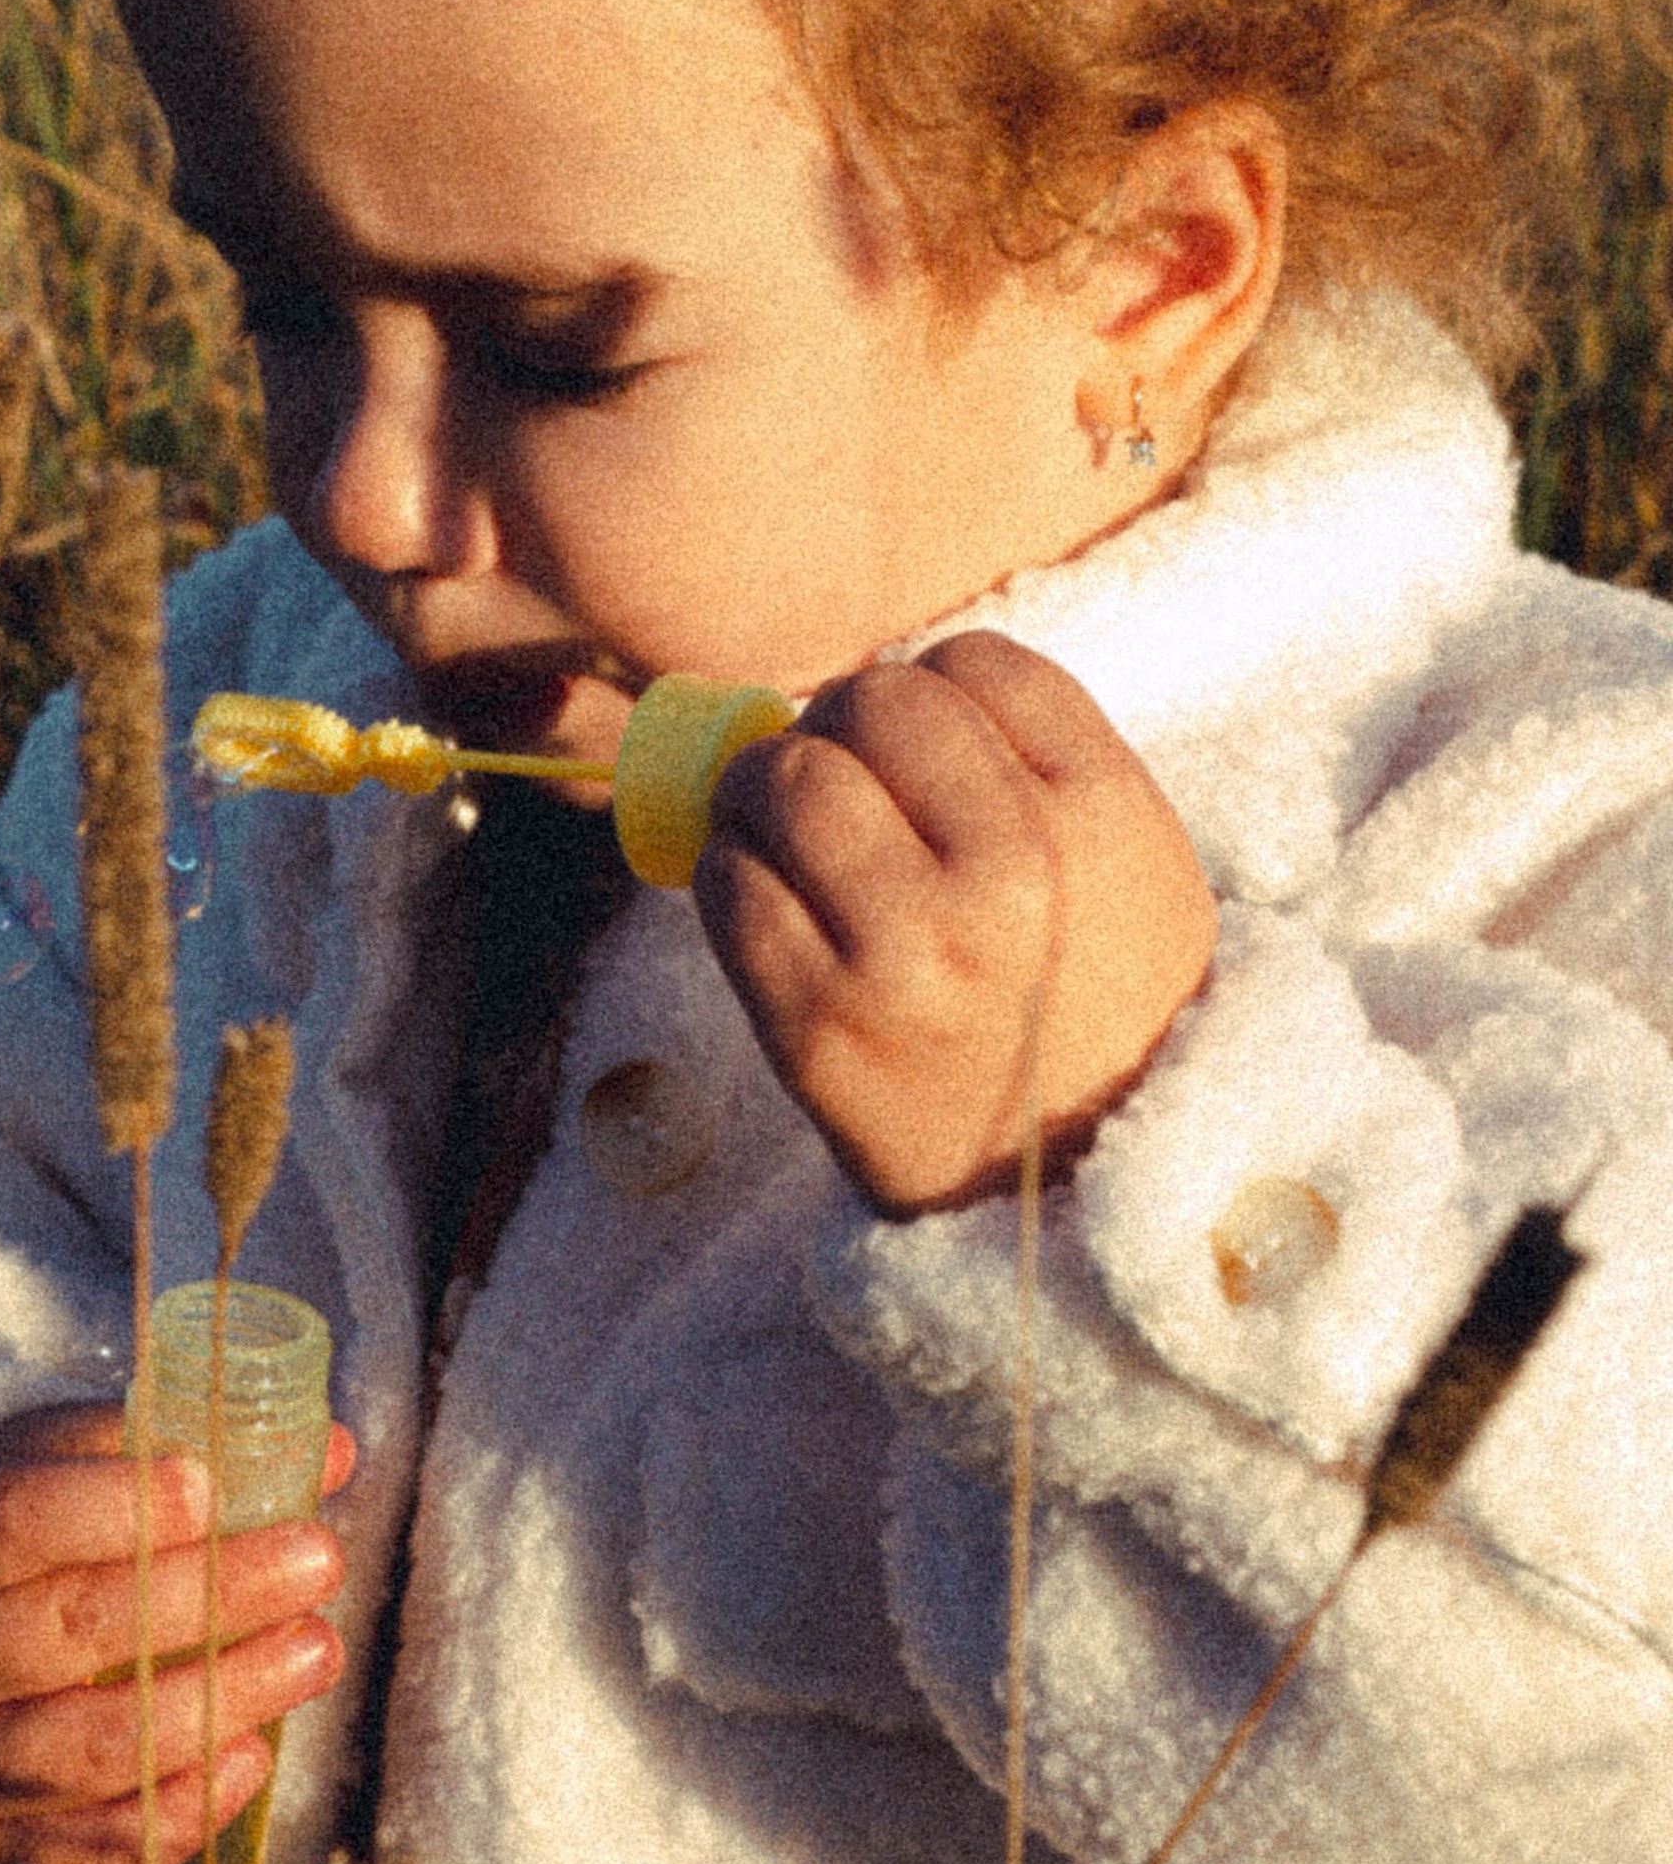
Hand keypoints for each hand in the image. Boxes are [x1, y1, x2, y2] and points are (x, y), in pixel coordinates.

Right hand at [0, 1402, 353, 1863]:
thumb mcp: (42, 1463)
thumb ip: (160, 1445)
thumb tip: (326, 1452)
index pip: (13, 1522)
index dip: (114, 1505)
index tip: (210, 1487)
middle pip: (74, 1631)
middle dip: (212, 1595)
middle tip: (318, 1560)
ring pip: (98, 1749)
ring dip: (223, 1701)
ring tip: (317, 1650)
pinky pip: (91, 1853)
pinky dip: (181, 1815)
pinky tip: (252, 1759)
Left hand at [694, 632, 1215, 1215]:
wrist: (1080, 1199)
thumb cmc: (1096, 1008)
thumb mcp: (1133, 867)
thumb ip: (1037, 762)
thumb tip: (872, 687)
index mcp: (1103, 818)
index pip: (975, 664)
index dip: (931, 690)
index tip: (919, 746)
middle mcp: (1012, 874)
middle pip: (871, 702)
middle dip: (836, 727)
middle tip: (834, 774)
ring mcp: (909, 951)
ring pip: (783, 778)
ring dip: (761, 788)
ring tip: (781, 827)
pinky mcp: (817, 1024)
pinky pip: (729, 887)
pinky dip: (730, 875)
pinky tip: (767, 901)